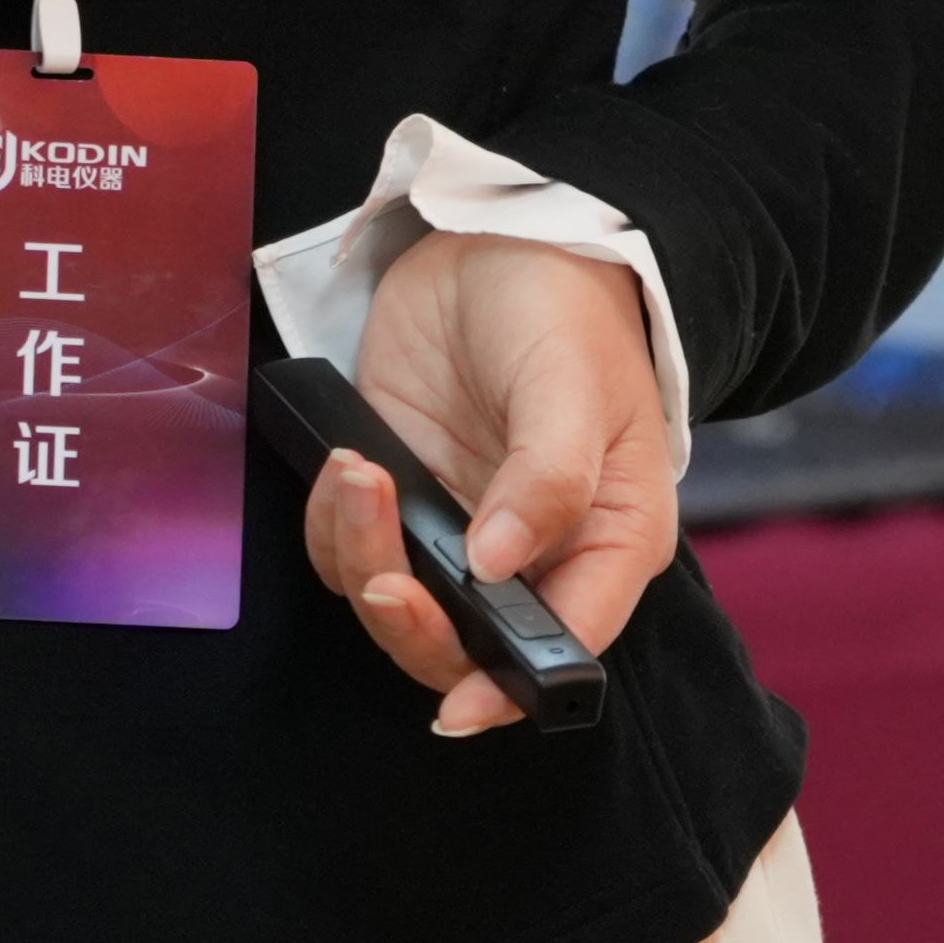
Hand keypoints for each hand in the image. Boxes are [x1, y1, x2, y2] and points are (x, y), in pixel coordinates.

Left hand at [307, 233, 675, 736]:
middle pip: (468, 646)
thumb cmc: (566, 309)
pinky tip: (346, 463)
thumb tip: (501, 564)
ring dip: (363, 558)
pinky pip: (350, 551)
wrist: (499, 237)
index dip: (512, 688)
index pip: (568, 645)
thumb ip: (548, 478)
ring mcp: (461, 531)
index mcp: (608, 541)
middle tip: (382, 576)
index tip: (459, 705)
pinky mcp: (400, 498)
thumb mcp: (572, 386)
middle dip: (414, 624)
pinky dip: (334, 523)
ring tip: (360, 472)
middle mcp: (536, 555)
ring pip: (397, 604)